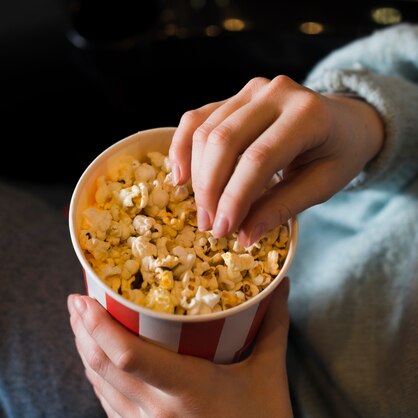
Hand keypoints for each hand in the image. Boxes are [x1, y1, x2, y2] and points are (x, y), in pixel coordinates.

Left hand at [68, 279, 292, 417]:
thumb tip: (280, 284)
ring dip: (85, 351)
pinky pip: (108, 404)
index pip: (129, 357)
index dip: (99, 327)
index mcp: (185, 389)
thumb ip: (272, 326)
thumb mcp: (269, 374)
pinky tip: (99, 359)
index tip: (82, 299)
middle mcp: (157, 411)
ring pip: (99, 385)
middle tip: (77, 300)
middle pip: (102, 367)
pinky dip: (97, 376)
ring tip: (81, 321)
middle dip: (82, 331)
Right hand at [169, 76, 384, 244]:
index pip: (259, 158)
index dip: (235, 196)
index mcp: (307, 114)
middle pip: (226, 141)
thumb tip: (244, 235)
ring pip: (207, 130)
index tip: (224, 231)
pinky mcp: (237, 95)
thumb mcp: (323, 185)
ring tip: (202, 211)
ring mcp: (254, 89)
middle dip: (211, 188)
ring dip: (197, 174)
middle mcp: (277, 92)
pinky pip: (200, 117)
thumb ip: (283, 206)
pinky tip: (180, 176)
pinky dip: (184, 146)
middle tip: (210, 226)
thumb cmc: (339, 154)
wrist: (346, 120)